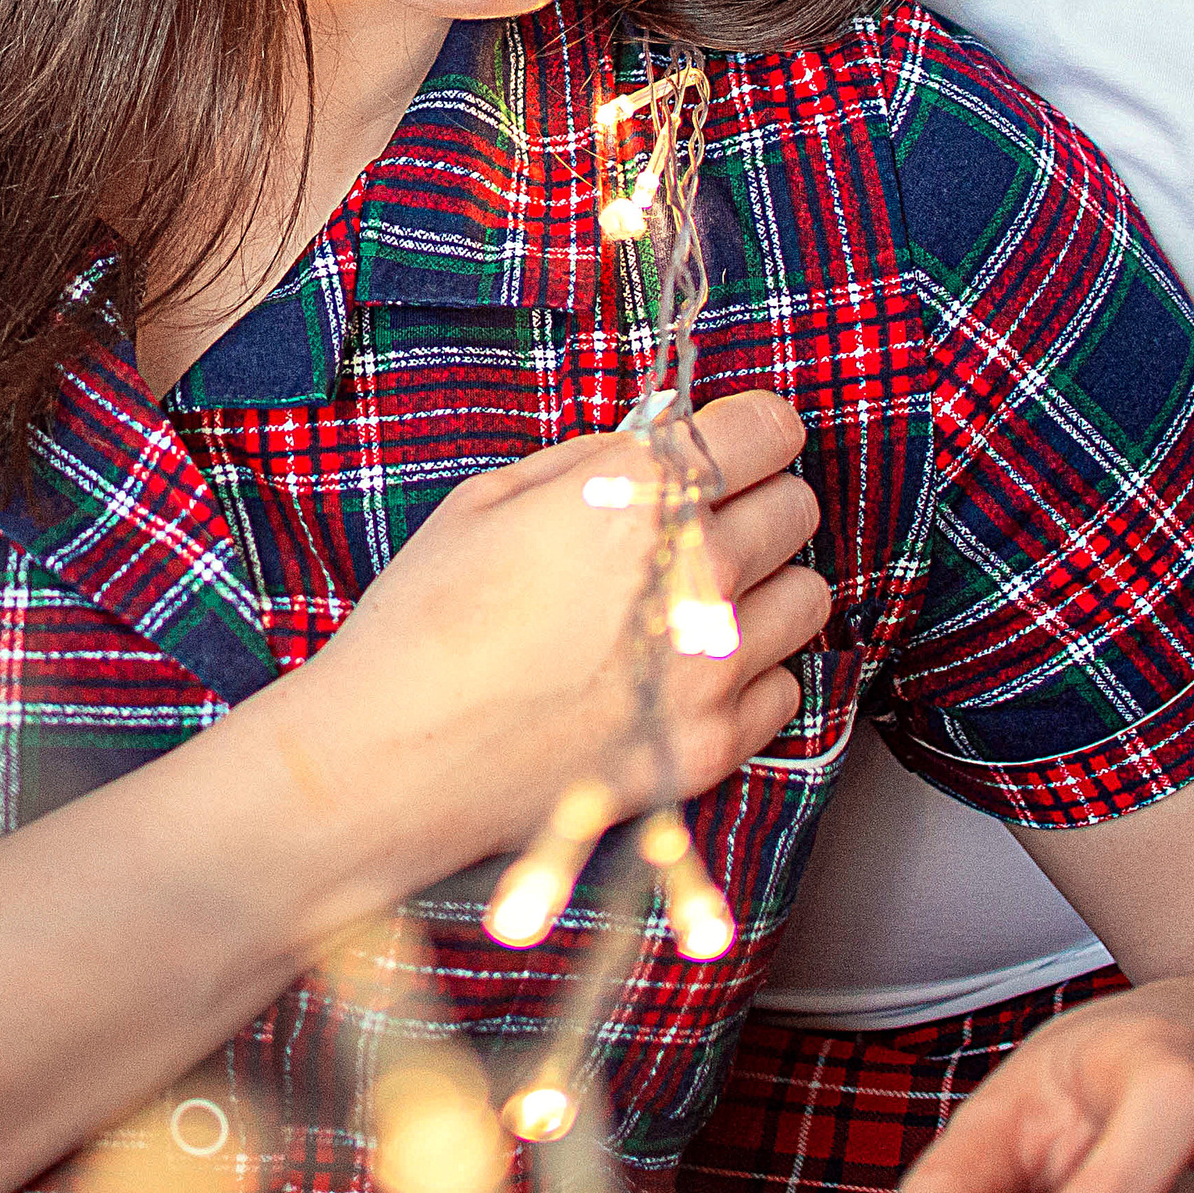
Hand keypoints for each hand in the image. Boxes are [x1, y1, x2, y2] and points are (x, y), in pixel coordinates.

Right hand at [259, 390, 828, 893]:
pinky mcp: (708, 745)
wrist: (386, 763)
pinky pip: (783, 687)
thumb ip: (591, 461)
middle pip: (797, 507)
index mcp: (641, 493)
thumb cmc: (423, 621)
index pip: (769, 429)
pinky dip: (750, 675)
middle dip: (755, 502)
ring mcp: (709, 666)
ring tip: (698, 602)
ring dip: (764, 588)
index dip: (749, 431)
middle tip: (703, 524)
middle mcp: (694, 572)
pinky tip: (688, 672)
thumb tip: (654, 443)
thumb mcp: (489, 499)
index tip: (732, 445)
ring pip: (807, 596)